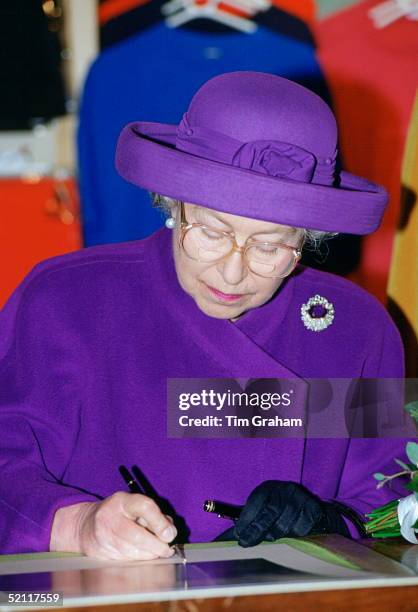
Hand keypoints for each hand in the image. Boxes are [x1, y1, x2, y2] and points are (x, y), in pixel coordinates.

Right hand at [50, 492, 176, 559]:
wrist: (86, 526)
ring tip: (158, 552)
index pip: (144, 507)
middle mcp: (110, 517)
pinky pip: (124, 560)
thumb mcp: (134, 506)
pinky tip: (143, 556)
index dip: (160, 522)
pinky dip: (138, 560)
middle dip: (155, 545)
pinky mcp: (100, 553)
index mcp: (122, 501)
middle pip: (136, 535)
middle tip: (167, 549)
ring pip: (131, 551)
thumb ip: (153, 515)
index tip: (170, 534)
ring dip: (149, 554)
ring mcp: (103, 536)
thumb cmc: (118, 514)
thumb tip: (170, 531)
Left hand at [216, 481, 348, 546]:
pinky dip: (294, 535)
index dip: (246, 519)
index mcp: (268, 488)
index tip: (238, 534)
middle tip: (246, 543)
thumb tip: (223, 539)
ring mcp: (299, 498)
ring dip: (275, 535)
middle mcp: (284, 490)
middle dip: (256, 531)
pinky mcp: (312, 509)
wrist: (309, 507)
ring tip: (271, 538)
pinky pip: (300, 529)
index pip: (255, 502)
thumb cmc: (279, 510)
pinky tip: (291, 533)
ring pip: (284, 524)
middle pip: (269, 513)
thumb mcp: (262, 509)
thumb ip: (246, 522)